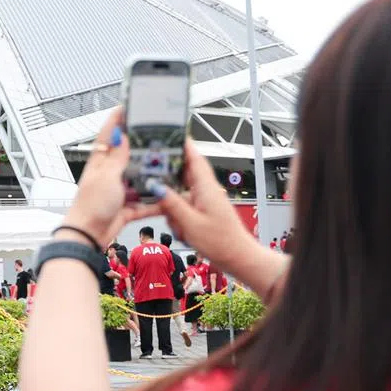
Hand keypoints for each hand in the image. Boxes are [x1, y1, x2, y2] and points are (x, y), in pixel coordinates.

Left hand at [61, 109, 160, 245]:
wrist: (87, 235)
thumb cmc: (89, 206)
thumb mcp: (106, 175)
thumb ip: (116, 157)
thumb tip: (121, 135)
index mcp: (100, 163)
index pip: (107, 135)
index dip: (116, 120)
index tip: (127, 107)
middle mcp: (109, 175)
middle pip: (128, 157)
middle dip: (142, 150)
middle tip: (159, 140)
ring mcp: (117, 192)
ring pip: (139, 180)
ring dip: (152, 178)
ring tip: (168, 170)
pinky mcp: (125, 209)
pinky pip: (144, 203)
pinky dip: (155, 203)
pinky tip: (166, 199)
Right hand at [157, 140, 258, 272]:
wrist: (238, 257)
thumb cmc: (221, 242)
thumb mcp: (190, 223)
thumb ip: (171, 204)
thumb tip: (155, 187)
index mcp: (206, 188)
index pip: (194, 158)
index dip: (182, 144)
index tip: (170, 133)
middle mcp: (206, 191)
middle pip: (183, 173)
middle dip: (168, 179)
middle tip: (153, 176)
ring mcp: (205, 201)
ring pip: (180, 192)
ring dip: (172, 205)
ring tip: (176, 222)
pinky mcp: (203, 211)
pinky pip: (183, 206)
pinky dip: (177, 215)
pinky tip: (179, 228)